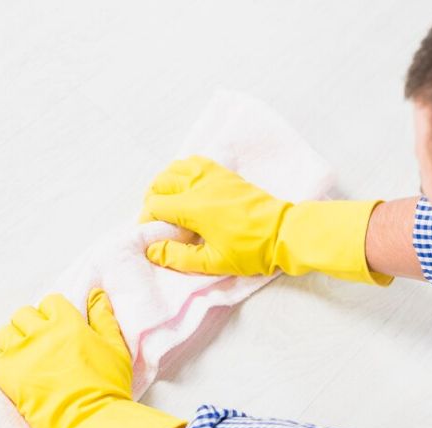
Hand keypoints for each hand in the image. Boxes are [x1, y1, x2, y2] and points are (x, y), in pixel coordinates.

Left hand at [0, 288, 185, 427]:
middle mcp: (42, 333)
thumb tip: (96, 293)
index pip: (50, 301)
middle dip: (30, 325)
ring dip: (12, 342)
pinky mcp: (6, 375)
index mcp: (69, 323)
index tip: (58, 328)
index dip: (53, 314)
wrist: (91, 421)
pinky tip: (13, 373)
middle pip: (22, 314)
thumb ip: (104, 319)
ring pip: (3, 334)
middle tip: (41, 344)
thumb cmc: (108, 387)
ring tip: (24, 358)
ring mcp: (21, 354)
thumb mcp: (116, 349)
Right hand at [139, 155, 393, 285]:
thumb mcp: (213, 262)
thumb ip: (179, 257)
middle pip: (160, 182)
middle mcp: (200, 185)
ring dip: (165, 182)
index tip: (151, 235)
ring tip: (169, 203)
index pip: (155, 205)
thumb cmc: (251, 250)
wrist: (285, 232)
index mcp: (194, 207)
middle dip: (152, 200)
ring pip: (175, 167)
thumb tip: (152, 250)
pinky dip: (184, 170)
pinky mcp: (226, 174)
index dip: (146, 220)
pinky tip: (188, 187)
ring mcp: (214, 176)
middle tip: (157, 221)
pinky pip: (196, 162)